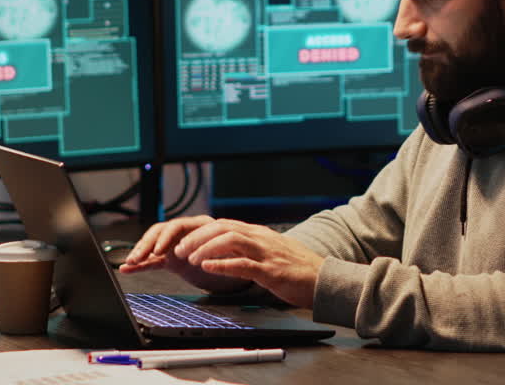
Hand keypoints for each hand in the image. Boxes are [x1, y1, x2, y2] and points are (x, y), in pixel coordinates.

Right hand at [118, 215, 251, 292]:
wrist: (238, 272)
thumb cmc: (238, 260)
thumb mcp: (233, 257)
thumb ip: (222, 257)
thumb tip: (211, 258)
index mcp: (201, 226)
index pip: (178, 227)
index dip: (167, 238)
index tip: (161, 251)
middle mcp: (186, 233)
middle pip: (161, 232)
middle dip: (147, 244)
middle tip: (138, 257)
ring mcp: (177, 245)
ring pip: (153, 244)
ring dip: (141, 252)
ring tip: (130, 263)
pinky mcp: (170, 260)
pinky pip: (152, 260)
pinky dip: (140, 265)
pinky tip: (126, 269)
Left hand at [173, 218, 323, 308]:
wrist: (325, 280)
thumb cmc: (298, 269)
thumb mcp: (271, 252)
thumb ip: (251, 249)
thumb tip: (228, 249)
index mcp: (259, 234)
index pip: (224, 224)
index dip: (201, 232)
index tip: (184, 242)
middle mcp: (260, 238)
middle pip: (222, 227)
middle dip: (197, 237)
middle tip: (179, 249)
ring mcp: (266, 253)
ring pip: (229, 240)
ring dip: (205, 247)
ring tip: (189, 258)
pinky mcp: (271, 270)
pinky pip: (242, 263)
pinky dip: (222, 264)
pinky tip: (207, 267)